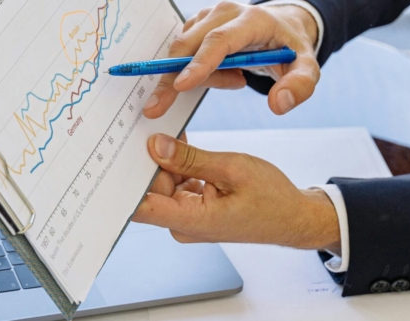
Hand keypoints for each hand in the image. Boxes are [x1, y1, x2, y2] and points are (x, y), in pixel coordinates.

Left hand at [134, 134, 339, 251]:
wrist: (292, 217)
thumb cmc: (271, 199)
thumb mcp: (231, 168)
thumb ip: (190, 158)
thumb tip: (156, 146)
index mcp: (191, 220)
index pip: (140, 207)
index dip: (124, 182)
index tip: (117, 155)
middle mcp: (183, 223)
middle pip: (150, 189)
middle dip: (149, 160)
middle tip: (149, 127)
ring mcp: (188, 217)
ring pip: (163, 183)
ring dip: (166, 160)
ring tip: (171, 134)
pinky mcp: (193, 209)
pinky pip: (176, 184)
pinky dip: (179, 166)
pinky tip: (183, 146)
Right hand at [143, 1, 319, 117]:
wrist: (281, 29)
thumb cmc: (291, 50)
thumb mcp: (306, 69)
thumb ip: (299, 86)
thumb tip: (278, 104)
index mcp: (252, 20)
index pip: (219, 41)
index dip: (199, 64)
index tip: (180, 86)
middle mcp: (225, 12)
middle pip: (189, 45)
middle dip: (171, 77)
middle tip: (158, 108)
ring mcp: (208, 16)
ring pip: (184, 51)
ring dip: (200, 76)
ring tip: (235, 80)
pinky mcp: (198, 25)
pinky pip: (185, 53)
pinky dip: (198, 72)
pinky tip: (227, 74)